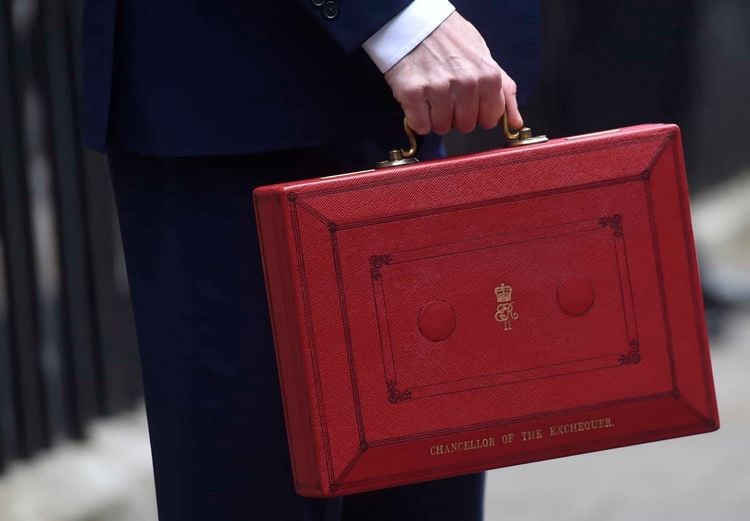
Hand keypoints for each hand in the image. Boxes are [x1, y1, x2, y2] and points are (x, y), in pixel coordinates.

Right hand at [383, 11, 521, 135]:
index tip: (468, 101)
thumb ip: (503, 90)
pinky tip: (418, 98)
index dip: (477, 112)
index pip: (490, 119)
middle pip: (465, 126)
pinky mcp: (413, 93)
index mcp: (488, 76)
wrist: (413, 21)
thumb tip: (515, 122)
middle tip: (446, 93)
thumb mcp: (483, 56)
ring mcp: (439, 89)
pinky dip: (417, 118)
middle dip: (455, 115)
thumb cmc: (450, 38)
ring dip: (435, 116)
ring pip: (441, 127)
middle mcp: (466, 83)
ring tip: (431, 93)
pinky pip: (420, 125)